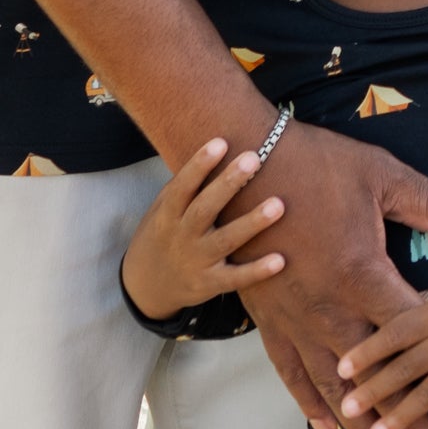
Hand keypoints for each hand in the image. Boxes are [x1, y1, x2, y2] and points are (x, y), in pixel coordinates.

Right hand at [120, 138, 286, 320]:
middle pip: (205, 209)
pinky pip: (236, 278)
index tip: (220, 142)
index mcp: (168, 214)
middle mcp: (181, 236)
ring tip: (278, 204)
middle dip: (228, 184)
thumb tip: (218, 145)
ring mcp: (196, 262)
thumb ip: (186, 185)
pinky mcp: (210, 284)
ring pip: (226, 241)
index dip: (198, 165)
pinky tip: (280, 259)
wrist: (147, 286)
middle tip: (253, 158)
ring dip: (252, 223)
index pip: (182, 187)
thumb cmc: (164, 233)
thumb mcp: (163, 209)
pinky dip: (257, 271)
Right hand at [236, 123, 427, 428]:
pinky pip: (289, 370)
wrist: (244, 161)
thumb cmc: (318, 164)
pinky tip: (326, 428)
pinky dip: (309, 401)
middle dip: (405, 427)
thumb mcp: (383, 177)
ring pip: (332, 388)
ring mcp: (294, 318)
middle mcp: (327, 308)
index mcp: (361, 274)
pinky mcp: (269, 318)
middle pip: (375, 381)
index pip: (410, 339)